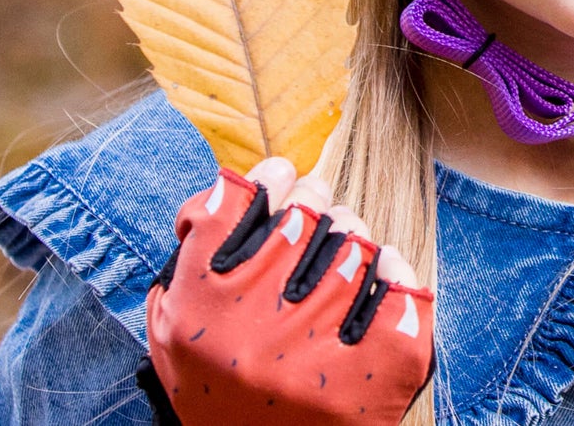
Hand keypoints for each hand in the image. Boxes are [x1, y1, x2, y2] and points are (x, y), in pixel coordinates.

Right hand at [139, 158, 432, 425]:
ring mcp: (317, 350)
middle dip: (314, 201)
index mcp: (201, 310)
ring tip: (341, 251)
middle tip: (314, 212)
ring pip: (353, 240)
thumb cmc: (219, 395)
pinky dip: (395, 270)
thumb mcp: (175, 336)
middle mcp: (255, 325)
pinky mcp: (372, 375)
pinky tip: (385, 270)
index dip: (267, 177)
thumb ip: (188, 265)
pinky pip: (398, 287)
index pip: (238, 199)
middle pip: (305, 210)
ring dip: (350, 236)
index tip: (280, 176)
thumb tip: (224, 193)